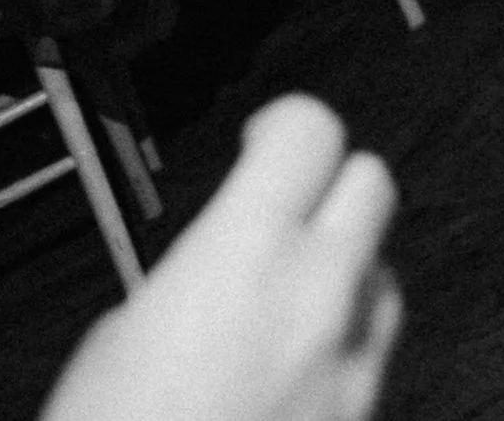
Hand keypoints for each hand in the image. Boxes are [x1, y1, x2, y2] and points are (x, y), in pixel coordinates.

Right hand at [40, 93, 400, 420]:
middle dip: (328, 185)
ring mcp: (352, 370)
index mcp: (246, 256)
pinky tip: (289, 379)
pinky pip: (373, 360)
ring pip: (383, 275)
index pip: (309, 129)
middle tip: (281, 207)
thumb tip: (225, 262)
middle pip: (371, 183)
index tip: (264, 138)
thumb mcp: (120, 337)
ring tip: (282, 302)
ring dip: (345, 271)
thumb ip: (197, 274)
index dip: (284, 124)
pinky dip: (341, 352)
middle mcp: (318, 301)